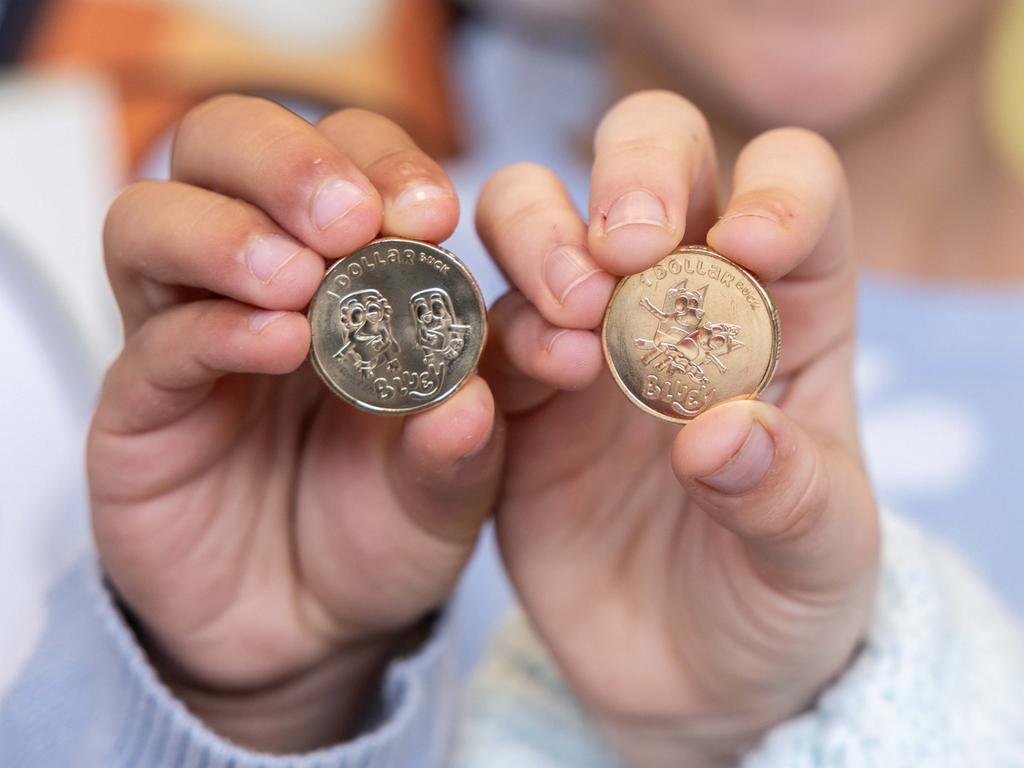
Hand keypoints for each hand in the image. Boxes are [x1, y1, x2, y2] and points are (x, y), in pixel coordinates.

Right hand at [88, 96, 501, 752]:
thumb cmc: (385, 529)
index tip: (434, 214)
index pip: (343, 157)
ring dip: (230, 233)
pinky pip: (152, 344)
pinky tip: (275, 345)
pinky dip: (210, 330)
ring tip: (300, 281)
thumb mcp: (448, 490)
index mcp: (346, 269)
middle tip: (352, 219)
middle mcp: (255, 281)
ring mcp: (186, 336)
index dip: (384, 163)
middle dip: (290, 161)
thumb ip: (464, 445)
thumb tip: (469, 398)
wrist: (311, 627)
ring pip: (152, 219)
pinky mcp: (140, 409)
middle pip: (226, 143)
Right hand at [477, 91, 878, 766]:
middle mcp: (679, 299)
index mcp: (788, 310)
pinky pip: (472, 335)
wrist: (688, 680)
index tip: (748, 247)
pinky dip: (474, 340)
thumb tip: (719, 435)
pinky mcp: (512, 399)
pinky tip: (500, 393)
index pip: (792, 186)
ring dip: (539, 242)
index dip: (774, 188)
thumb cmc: (778, 599)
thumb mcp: (818, 560)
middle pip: (654, 157)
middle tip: (621, 248)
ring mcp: (586, 339)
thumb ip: (787, 495)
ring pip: (536, 219)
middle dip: (634, 172)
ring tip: (567, 329)